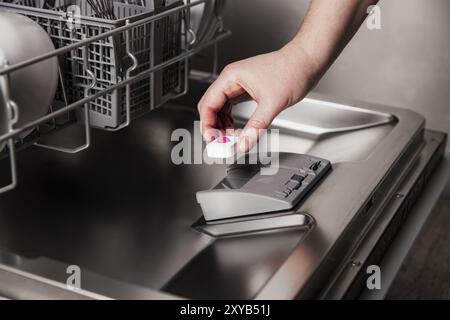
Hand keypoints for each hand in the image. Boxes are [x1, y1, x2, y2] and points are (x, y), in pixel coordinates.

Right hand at [197, 43, 318, 151]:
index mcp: (231, 77)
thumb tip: (243, 144)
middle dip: (213, 127)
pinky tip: (237, 131)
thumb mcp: (272, 104)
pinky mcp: (247, 90)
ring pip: (221, 109)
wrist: (307, 61)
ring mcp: (239, 85)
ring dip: (223, 126)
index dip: (207, 125)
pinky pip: (232, 108)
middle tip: (220, 144)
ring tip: (231, 140)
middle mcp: (232, 80)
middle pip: (211, 107)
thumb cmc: (292, 71)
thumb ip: (255, 127)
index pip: (208, 104)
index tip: (212, 140)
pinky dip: (232, 121)